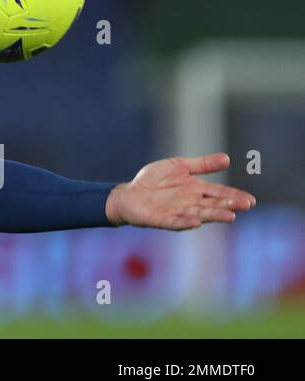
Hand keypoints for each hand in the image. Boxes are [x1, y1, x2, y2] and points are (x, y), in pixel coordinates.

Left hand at [105, 153, 255, 229]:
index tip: (251, 200)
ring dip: (214, 215)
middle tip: (246, 205)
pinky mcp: (163, 219)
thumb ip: (202, 164)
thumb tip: (227, 158)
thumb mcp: (179, 166)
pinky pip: (176, 222)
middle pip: (214, 204)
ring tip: (230, 216)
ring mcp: (178, 212)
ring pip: (200, 214)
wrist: (130, 193)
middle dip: (229, 205)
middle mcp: (191, 203)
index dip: (234, 196)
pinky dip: (186, 222)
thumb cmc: (154, 180)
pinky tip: (197, 221)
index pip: (219, 193)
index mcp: (196, 189)